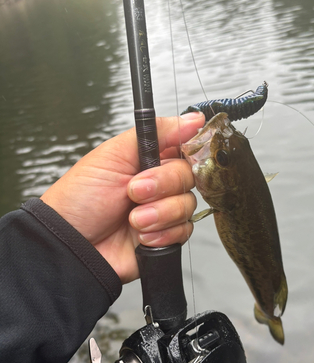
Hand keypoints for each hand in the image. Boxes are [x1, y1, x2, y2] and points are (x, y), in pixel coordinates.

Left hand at [41, 113, 204, 282]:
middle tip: (134, 191)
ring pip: (188, 205)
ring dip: (160, 213)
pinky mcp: (166, 236)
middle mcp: (159, 184)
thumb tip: (193, 118)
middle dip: (163, 185)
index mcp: (148, 159)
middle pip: (188, 176)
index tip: (175, 156)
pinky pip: (184, 231)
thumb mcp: (113, 155)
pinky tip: (141, 236)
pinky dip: (163, 234)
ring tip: (133, 219)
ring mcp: (163, 210)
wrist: (72, 243)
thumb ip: (156, 132)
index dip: (187, 151)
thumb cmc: (80, 199)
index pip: (184, 147)